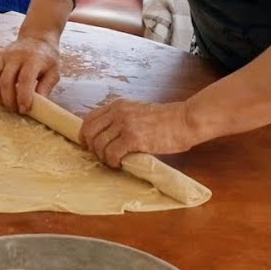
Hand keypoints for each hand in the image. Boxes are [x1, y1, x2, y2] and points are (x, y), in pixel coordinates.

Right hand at [0, 36, 60, 113]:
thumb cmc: (46, 59)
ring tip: (2, 102)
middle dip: (8, 100)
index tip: (24, 109)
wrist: (37, 38)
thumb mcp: (54, 72)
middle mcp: (15, 56)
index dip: (23, 97)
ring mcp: (1, 55)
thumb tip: (37, 106)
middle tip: (14, 109)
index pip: (25, 79)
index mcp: (33, 59)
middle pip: (5, 80)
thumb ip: (46, 88)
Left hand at [80, 98, 200, 167]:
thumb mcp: (138, 111)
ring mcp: (125, 124)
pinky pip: (111, 153)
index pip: (89, 119)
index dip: (86, 135)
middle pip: (90, 131)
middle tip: (100, 157)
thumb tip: (106, 136)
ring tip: (113, 162)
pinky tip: (120, 164)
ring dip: (103, 157)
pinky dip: (112, 162)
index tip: (89, 146)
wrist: (185, 121)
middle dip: (91, 147)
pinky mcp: (133, 137)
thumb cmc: (166, 120)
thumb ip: (122, 119)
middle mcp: (118, 112)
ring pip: (99, 144)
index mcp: (118, 105)